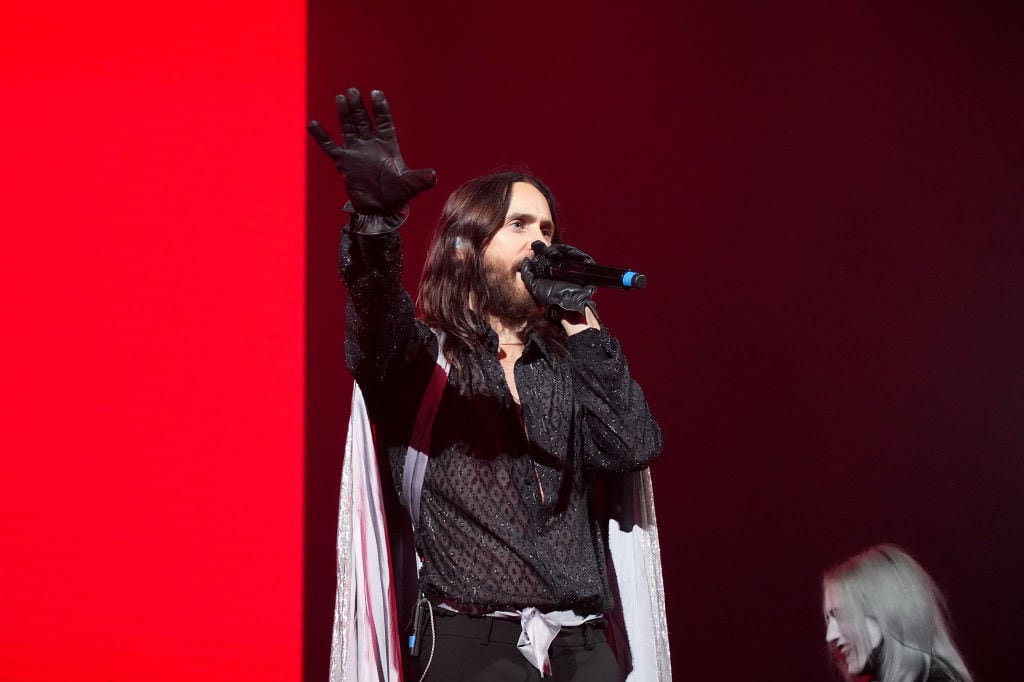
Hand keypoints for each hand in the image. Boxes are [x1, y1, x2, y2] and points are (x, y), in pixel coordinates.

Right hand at [307, 88, 435, 230]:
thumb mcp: (411, 185)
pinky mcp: (344, 163)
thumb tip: (433, 176)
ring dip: (344, 114)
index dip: (380, 108)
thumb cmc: (397, 196)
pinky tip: (313, 123)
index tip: (375, 93)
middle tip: (353, 90)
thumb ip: (420, 178)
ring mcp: (356, 152)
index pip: (383, 122)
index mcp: (388, 145)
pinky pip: (330, 147)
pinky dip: (321, 136)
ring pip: (348, 128)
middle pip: (363, 120)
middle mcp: (371, 145)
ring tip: (340, 98)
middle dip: (359, 107)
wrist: (380, 210)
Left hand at [520, 241, 596, 315]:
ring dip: (562, 249)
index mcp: (551, 270)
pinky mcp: (584, 268)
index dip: (541, 248)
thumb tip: (525, 260)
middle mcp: (562, 267)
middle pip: (558, 252)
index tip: (535, 245)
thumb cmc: (551, 297)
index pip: (547, 254)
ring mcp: (573, 267)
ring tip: (554, 252)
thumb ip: (527, 273)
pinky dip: (575, 253)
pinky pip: (581, 257)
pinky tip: (567, 252)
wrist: (565, 305)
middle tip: (547, 251)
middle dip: (552, 249)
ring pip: (569, 252)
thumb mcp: (534, 285)